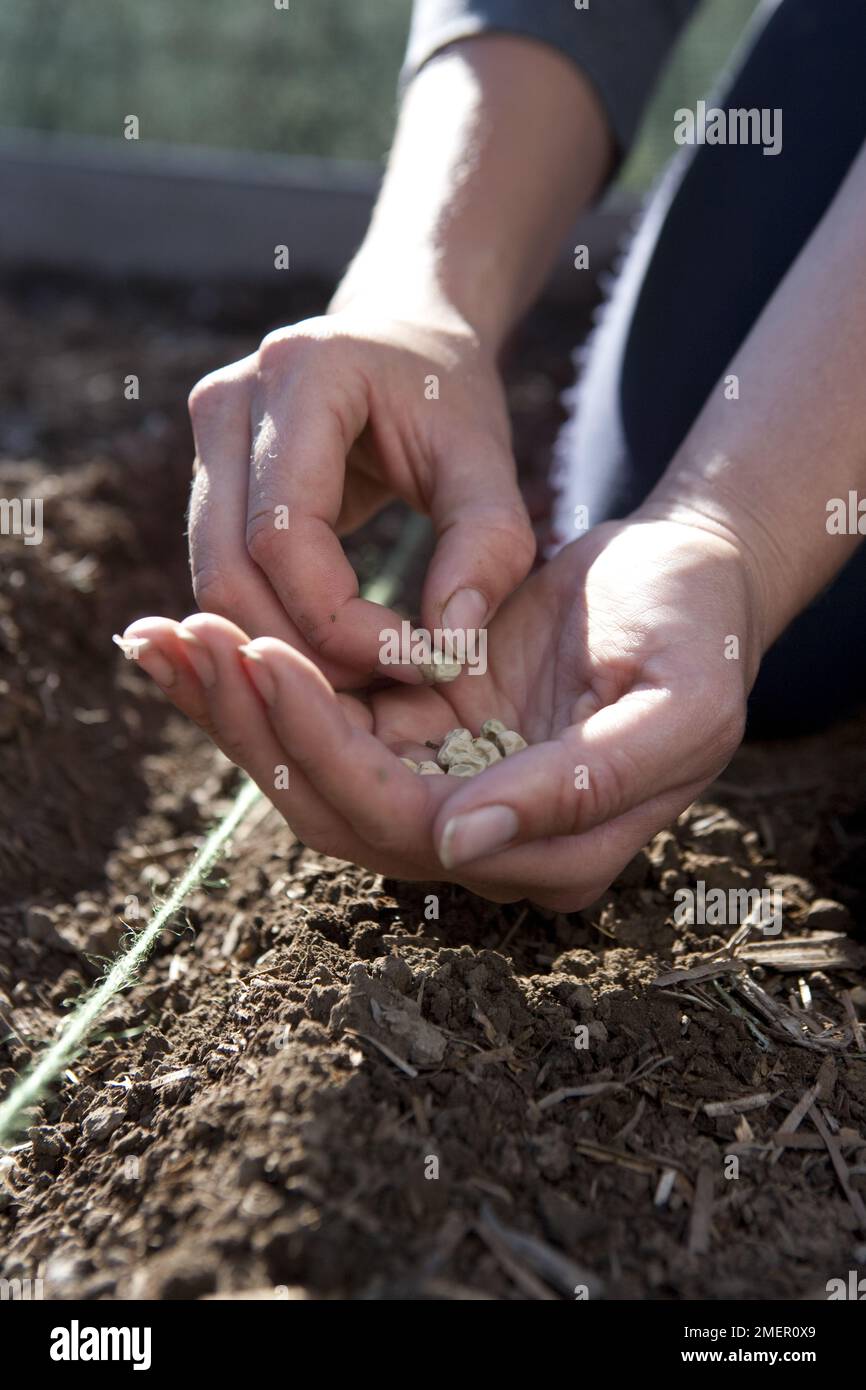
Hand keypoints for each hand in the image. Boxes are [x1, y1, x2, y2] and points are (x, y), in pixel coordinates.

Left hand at [122, 515, 760, 909]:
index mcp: (554, 850)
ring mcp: (448, 787)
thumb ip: (585, 784)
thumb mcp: (679, 703)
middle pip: (337, 805)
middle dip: (253, 725)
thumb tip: (461, 844)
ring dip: (236, 705)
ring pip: (314, 768)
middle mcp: (486, 838)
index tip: (266, 655)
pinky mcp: (421, 736)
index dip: (327, 749)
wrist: (689, 576)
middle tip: (182, 636)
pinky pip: (323, 720)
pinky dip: (261, 680)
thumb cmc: (698, 630)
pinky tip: (200, 633)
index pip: (409, 822)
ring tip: (163, 634)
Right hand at [185, 307, 534, 687]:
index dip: (337, 620)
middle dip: (302, 648)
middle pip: (228, 567)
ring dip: (283, 646)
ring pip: (213, 581)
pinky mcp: (203, 474)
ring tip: (366, 671)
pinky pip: (221, 573)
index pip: (284, 534)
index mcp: (302, 374)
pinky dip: (272, 624)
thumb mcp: (488, 461)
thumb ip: (487, 546)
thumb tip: (449, 645)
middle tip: (384, 685)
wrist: (402, 342)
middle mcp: (230, 398)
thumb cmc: (448, 399)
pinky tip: (336, 648)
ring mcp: (204, 435)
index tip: (412, 660)